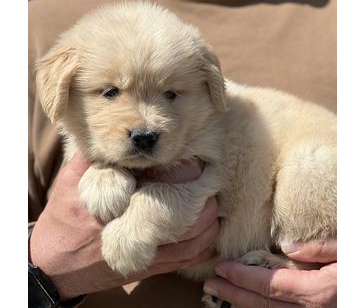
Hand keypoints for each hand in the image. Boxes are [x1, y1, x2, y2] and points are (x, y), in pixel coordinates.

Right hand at [30, 153, 218, 299]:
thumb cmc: (61, 223)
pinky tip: (209, 232)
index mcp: (115, 205)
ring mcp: (144, 255)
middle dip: (203, 196)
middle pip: (185, 213)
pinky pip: (186, 260)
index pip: (162, 185)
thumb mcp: (71, 184)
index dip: (186, 173)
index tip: (198, 162)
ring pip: (192, 240)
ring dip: (208, 221)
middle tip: (211, 181)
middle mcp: (133, 231)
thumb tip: (115, 137)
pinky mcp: (148, 268)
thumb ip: (93, 160)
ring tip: (213, 203)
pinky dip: (203, 246)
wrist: (53, 267)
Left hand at [204, 234, 336, 307]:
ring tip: (220, 295)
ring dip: (242, 305)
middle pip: (262, 303)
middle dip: (233, 292)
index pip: (270, 283)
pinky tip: (250, 306)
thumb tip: (287, 244)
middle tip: (211, 282)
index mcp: (318, 290)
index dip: (243, 276)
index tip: (223, 267)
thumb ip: (320, 246)